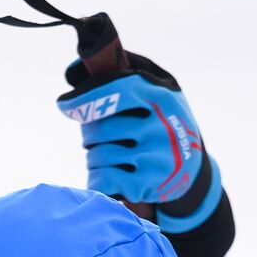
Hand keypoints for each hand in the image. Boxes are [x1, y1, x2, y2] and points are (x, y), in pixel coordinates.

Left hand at [57, 52, 206, 206]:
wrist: (193, 169)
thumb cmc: (162, 120)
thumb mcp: (155, 89)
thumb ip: (119, 72)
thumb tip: (72, 71)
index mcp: (161, 96)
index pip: (115, 90)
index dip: (84, 99)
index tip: (64, 106)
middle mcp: (162, 126)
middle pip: (98, 130)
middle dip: (89, 134)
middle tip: (97, 137)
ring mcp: (156, 158)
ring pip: (97, 156)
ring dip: (93, 159)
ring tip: (107, 158)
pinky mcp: (149, 185)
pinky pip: (102, 180)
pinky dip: (97, 179)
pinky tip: (107, 178)